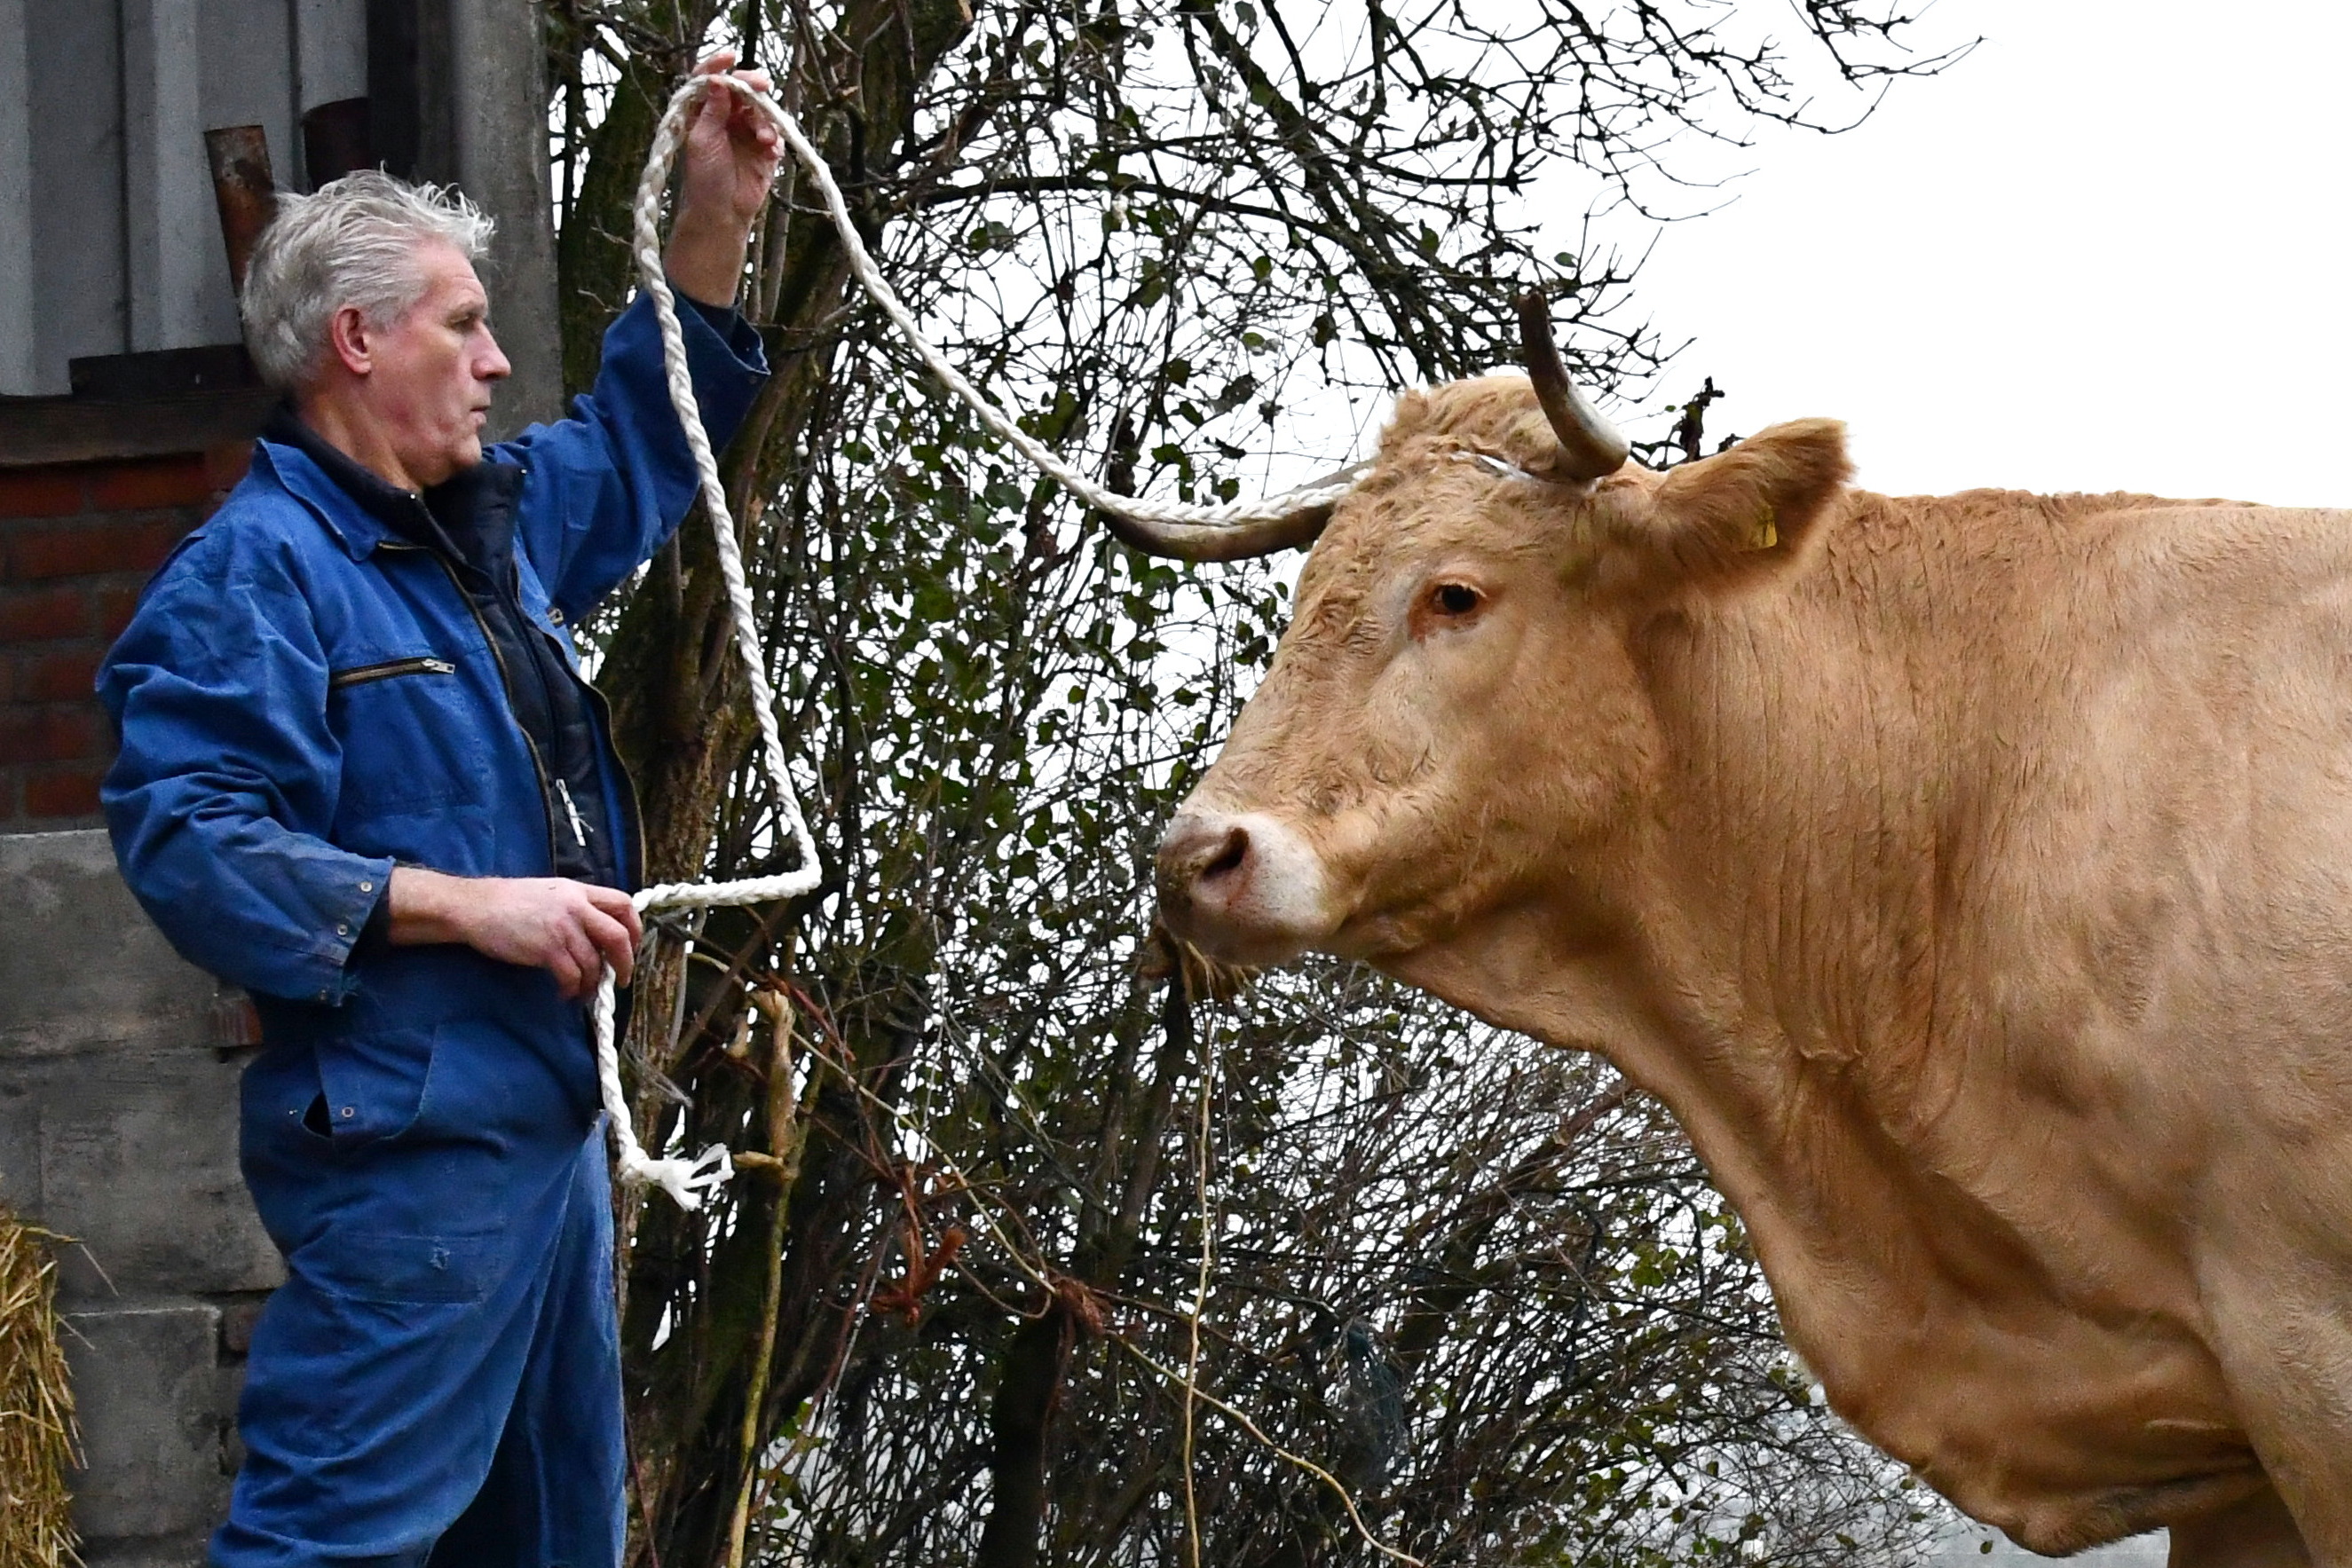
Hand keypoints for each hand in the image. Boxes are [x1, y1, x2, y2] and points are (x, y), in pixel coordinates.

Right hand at [388, 867, 643, 999]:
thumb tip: (597, 934)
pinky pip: (572, 976)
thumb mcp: (550, 893)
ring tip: (584, 992)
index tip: (632, 946)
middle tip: (620, 979)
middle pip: (618, 935)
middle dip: (625, 962)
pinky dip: (572, 990)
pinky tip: (565, 994)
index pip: (623, 903)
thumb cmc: (509, 902)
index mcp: (579, 891)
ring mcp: (562, 927)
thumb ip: (576, 907)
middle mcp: (576, 906)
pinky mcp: (546, 948)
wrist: (474, 907)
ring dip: (592, 983)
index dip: (635, 927)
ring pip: (594, 962)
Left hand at [667, 49, 780, 305]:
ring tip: (763, 140)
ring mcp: (746, 133)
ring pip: (762, 111)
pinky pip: (775, 135)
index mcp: (703, 113)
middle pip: (742, 90)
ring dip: (765, 121)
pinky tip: (770, 152)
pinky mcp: (764, 151)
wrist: (721, 214)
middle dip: (753, 87)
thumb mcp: (703, 139)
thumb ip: (712, 109)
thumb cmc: (703, 179)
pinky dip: (775, 140)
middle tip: (761, 87)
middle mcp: (725, 119)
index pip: (710, 81)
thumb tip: (716, 79)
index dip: (718, 66)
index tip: (730, 57)